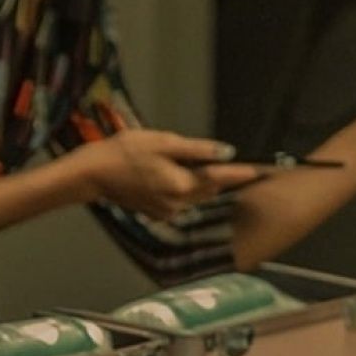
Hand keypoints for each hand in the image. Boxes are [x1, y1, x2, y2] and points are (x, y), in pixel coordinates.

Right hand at [74, 129, 264, 220]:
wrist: (94, 174)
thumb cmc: (125, 152)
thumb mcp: (163, 143)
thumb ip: (197, 150)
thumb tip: (227, 152)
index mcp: (182, 186)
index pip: (220, 178)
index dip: (241, 173)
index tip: (262, 170)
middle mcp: (178, 204)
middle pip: (210, 189)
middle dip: (225, 178)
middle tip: (244, 167)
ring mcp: (167, 211)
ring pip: (197, 196)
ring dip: (207, 183)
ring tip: (213, 168)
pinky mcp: (157, 212)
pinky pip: (182, 200)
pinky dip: (188, 189)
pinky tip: (181, 175)